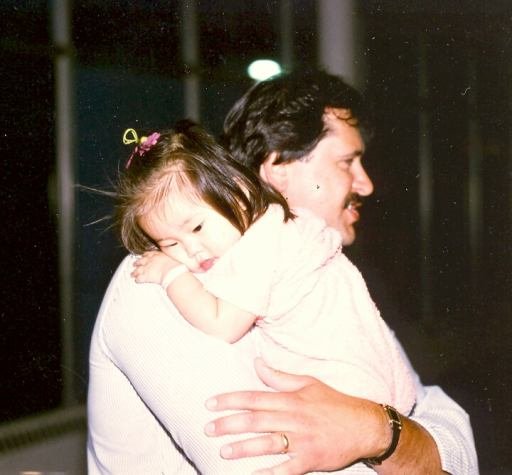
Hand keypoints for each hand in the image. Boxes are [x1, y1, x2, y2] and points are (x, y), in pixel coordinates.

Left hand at [131, 250, 179, 284]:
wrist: (172, 272)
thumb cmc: (175, 266)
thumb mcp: (172, 258)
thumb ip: (168, 257)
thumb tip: (171, 258)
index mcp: (156, 255)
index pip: (148, 253)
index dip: (145, 255)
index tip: (144, 255)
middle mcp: (149, 261)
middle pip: (140, 261)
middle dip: (137, 263)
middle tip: (135, 264)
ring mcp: (146, 268)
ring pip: (137, 270)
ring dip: (134, 272)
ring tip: (132, 274)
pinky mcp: (145, 276)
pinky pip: (138, 279)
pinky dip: (137, 280)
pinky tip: (137, 281)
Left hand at [204, 358, 387, 474]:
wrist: (364, 425)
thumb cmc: (334, 402)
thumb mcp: (308, 383)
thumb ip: (280, 377)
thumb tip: (257, 363)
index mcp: (291, 399)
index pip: (255, 398)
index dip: (231, 400)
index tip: (211, 404)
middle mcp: (294, 418)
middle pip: (256, 421)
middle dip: (229, 424)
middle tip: (208, 428)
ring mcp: (302, 441)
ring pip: (267, 444)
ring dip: (243, 448)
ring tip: (223, 450)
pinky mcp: (311, 460)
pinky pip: (286, 469)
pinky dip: (269, 473)